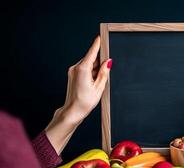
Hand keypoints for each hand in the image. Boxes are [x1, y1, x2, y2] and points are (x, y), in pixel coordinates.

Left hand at [45, 36, 111, 153]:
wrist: (72, 111)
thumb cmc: (85, 101)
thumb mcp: (99, 86)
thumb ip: (104, 72)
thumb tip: (108, 61)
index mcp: (83, 69)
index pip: (92, 52)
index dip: (97, 44)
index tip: (100, 37)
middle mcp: (76, 68)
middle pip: (90, 58)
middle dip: (99, 61)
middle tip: (107, 66)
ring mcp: (73, 71)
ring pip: (87, 64)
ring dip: (95, 68)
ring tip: (99, 81)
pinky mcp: (72, 75)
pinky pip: (84, 69)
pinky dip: (90, 72)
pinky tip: (94, 81)